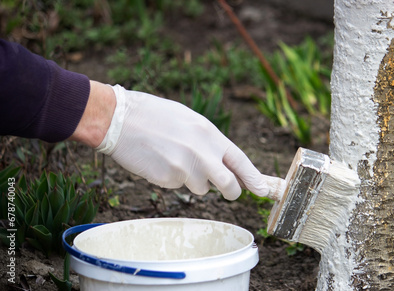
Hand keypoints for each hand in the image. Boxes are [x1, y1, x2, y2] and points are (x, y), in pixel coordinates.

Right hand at [95, 85, 268, 199]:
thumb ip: (208, 141)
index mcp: (210, 134)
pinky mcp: (168, 179)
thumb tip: (223, 162)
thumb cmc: (154, 115)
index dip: (254, 177)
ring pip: (201, 188)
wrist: (120, 118)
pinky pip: (178, 186)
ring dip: (193, 180)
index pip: (240, 160)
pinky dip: (172, 179)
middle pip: (229, 185)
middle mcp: (202, 152)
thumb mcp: (189, 120)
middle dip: (232, 191)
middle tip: (230, 192)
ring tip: (174, 158)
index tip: (264, 190)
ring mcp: (185, 167)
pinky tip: (160, 161)